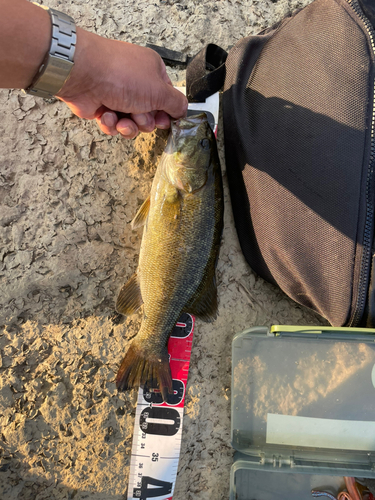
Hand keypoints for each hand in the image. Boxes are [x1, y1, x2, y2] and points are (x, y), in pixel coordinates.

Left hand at [57, 28, 187, 138]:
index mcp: (152, 72)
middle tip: (139, 115)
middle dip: (144, 121)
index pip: (167, 98)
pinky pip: (114, 125)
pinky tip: (105, 114)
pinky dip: (111, 124)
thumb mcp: (159, 91)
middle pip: (150, 115)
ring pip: (132, 123)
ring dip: (128, 125)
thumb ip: (176, 104)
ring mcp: (118, 94)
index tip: (164, 121)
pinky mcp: (102, 106)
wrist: (83, 74)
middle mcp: (135, 82)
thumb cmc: (120, 75)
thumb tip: (184, 111)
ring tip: (121, 118)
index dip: (166, 113)